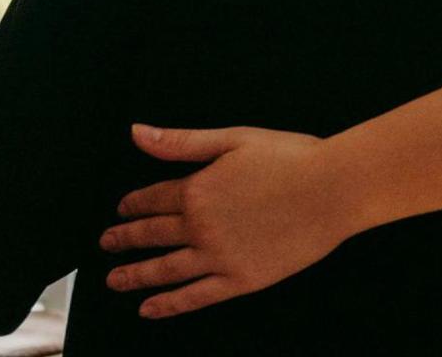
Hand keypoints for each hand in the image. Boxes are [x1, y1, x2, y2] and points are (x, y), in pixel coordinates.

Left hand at [101, 124, 354, 317]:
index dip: (134, 204)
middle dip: (125, 239)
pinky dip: (169, 304)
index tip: (122, 209)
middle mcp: (200, 226)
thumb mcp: (234, 139)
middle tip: (107, 243)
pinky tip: (149, 308)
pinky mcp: (241, 279)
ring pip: (165, 269)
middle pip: (152, 235)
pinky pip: (195, 297)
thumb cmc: (292, 157)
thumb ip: (182, 142)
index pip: (153, 199)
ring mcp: (219, 256)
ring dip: (135, 276)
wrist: (334, 189)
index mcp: (197, 189)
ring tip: (115, 280)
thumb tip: (136, 133)